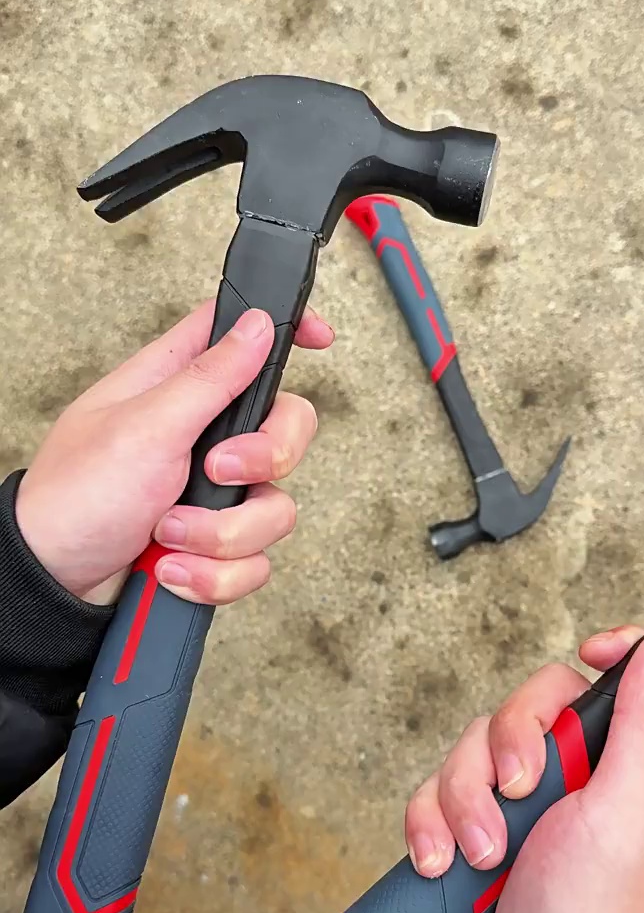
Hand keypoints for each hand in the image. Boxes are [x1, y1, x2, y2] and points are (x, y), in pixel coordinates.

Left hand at [16, 301, 332, 605]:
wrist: (54, 586)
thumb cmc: (75, 497)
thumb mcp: (144, 427)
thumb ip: (209, 377)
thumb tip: (257, 326)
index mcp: (178, 386)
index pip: (243, 336)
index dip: (287, 330)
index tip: (321, 340)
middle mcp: (203, 436)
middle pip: (286, 430)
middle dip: (262, 462)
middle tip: (214, 471)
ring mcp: (213, 493)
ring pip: (275, 508)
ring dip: (222, 534)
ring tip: (167, 535)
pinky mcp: (214, 544)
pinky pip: (255, 561)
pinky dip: (215, 574)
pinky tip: (172, 570)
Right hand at [405, 628, 643, 912]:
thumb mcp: (630, 818)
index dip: (625, 651)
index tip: (591, 653)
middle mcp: (596, 776)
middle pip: (549, 696)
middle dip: (515, 738)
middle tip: (520, 788)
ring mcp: (539, 798)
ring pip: (485, 738)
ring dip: (469, 794)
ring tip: (482, 851)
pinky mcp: (487, 818)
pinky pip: (445, 782)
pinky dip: (437, 818)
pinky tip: (448, 859)